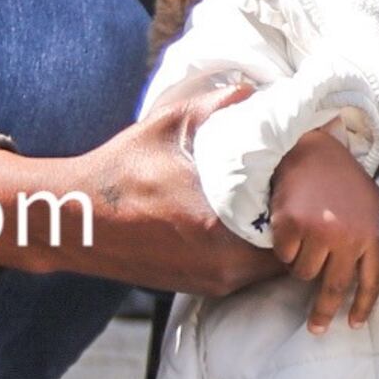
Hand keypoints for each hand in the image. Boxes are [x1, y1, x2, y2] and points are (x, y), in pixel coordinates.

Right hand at [0, 81, 277, 295]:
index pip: (290, 219)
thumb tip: (252, 89)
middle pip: (287, 247)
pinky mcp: (201, 288)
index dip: (303, 196)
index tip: (302, 172)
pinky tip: (244, 222)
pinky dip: (253, 251)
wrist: (76, 221)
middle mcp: (221, 263)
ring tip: (271, 203)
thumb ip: (215, 107)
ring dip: (274, 237)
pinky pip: (245, 272)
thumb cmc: (120, 171)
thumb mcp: (167, 127)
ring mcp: (212, 281)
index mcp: (217, 223)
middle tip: (294, 188)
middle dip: (295, 220)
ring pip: (268, 265)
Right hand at [269, 133, 378, 332]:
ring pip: (304, 273)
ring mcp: (318, 232)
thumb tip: (361, 276)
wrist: (311, 148)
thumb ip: (367, 237)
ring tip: (304, 238)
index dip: (362, 306)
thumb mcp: (368, 205)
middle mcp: (347, 236)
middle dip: (323, 312)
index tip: (351, 324)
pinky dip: (284, 248)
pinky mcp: (291, 225)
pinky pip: (284, 256)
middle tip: (315, 329)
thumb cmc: (341, 179)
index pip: (372, 280)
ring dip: (300, 264)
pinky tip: (289, 225)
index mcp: (371, 233)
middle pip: (335, 287)